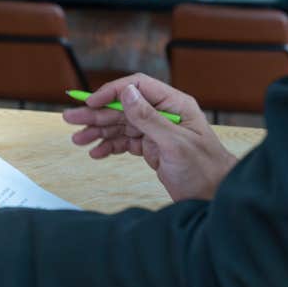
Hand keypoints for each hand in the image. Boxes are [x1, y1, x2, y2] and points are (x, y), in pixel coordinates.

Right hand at [63, 73, 237, 200]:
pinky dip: (110, 147)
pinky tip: (96, 153)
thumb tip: (126, 92)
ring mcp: (157, 132)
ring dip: (99, 132)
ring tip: (77, 140)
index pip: (138, 87)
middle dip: (97, 114)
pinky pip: (126, 143)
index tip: (90, 101)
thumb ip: (149, 118)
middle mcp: (164, 115)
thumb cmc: (206, 170)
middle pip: (124, 107)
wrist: (217, 198)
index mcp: (174, 104)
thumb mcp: (175, 144)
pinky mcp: (153, 149)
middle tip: (70, 119)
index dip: (112, 91)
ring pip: (121, 126)